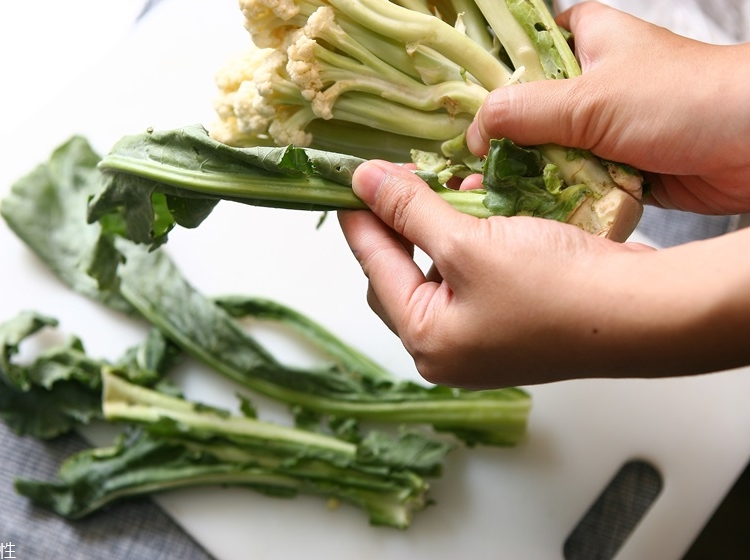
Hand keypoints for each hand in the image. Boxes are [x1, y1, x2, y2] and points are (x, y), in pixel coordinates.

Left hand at [339, 160, 749, 388]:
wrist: (643, 312)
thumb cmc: (555, 287)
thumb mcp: (468, 243)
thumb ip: (411, 210)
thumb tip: (364, 181)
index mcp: (427, 339)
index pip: (374, 268)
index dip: (360, 218)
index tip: (351, 180)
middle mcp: (448, 349)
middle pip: (399, 277)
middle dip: (394, 227)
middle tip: (394, 182)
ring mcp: (482, 340)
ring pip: (436, 275)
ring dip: (433, 231)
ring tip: (435, 190)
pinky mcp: (511, 323)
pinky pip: (470, 278)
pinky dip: (466, 243)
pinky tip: (475, 212)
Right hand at [466, 1, 749, 214]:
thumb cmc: (684, 99)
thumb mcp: (590, 98)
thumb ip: (523, 112)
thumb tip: (473, 133)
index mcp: (585, 40)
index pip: (518, 51)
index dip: (486, 82)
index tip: (452, 115)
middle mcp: (591, 82)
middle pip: (527, 110)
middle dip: (498, 143)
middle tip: (467, 171)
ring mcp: (604, 128)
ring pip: (547, 151)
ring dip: (524, 176)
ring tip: (489, 199)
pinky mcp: (618, 167)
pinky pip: (572, 182)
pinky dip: (555, 197)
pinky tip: (528, 212)